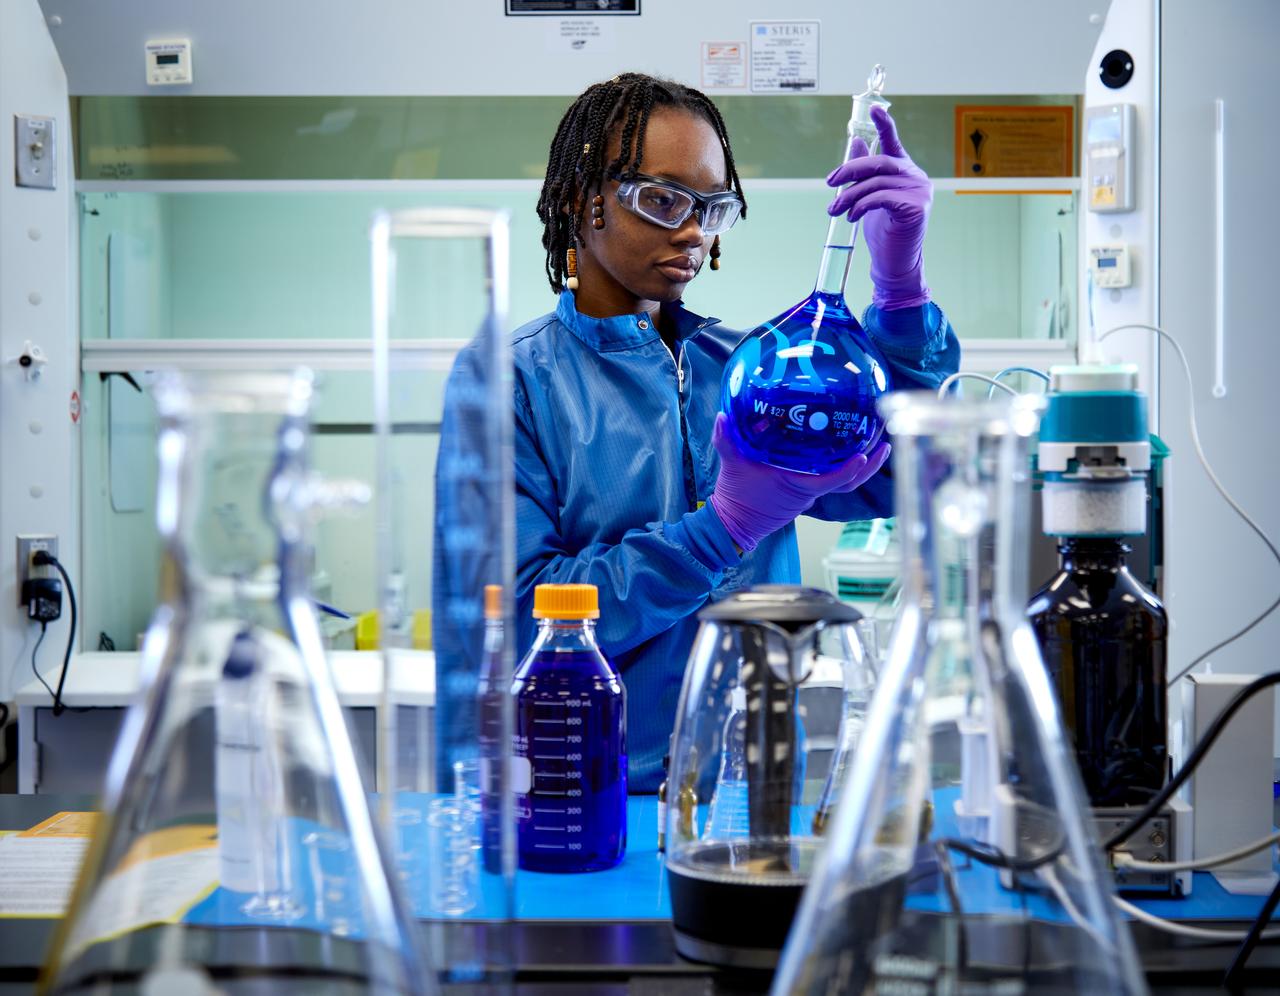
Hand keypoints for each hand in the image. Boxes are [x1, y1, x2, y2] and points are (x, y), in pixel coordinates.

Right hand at [708, 414, 890, 552]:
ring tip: (879, 445)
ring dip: (865, 466)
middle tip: (884, 442)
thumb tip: (722, 416)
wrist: (735, 521)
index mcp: (798, 485)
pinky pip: (835, 479)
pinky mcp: (809, 490)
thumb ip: (726, 440)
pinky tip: (854, 449)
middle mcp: (810, 489)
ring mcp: (811, 491)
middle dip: (870, 464)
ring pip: (846, 482)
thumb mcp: (731, 465)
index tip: (863, 456)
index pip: (831, 480)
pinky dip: (848, 467)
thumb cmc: (738, 498)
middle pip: (850, 481)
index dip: (849, 471)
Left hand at [826, 105, 932, 310]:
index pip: (894, 142)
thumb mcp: (869, 197)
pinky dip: (861, 206)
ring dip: (849, 196)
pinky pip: (881, 198)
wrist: (894, 262)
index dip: (884, 124)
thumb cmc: (882, 230)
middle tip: (829, 183)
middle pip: (879, 162)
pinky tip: (851, 217)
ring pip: (876, 182)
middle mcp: (915, 176)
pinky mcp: (916, 207)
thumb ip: (864, 172)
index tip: (873, 109)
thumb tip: (855, 144)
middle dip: (849, 171)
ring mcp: (919, 191)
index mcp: (903, 170)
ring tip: (834, 211)